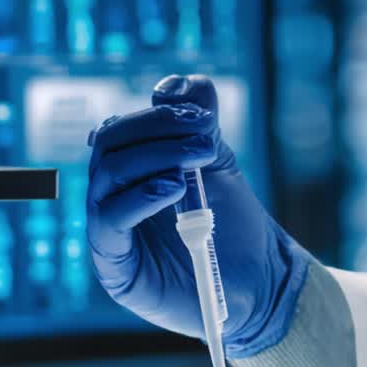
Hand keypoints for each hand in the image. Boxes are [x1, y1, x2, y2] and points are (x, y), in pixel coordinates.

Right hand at [86, 75, 309, 355]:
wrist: (258, 281)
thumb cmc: (233, 223)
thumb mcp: (217, 163)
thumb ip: (201, 121)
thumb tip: (174, 85)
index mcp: (130, 170)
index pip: (123, 127)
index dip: (158, 113)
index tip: (204, 115)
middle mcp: (112, 196)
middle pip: (109, 143)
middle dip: (156, 128)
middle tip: (203, 134)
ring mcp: (109, 230)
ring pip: (107, 175)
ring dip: (155, 155)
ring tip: (198, 158)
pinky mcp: (115, 266)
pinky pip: (109, 222)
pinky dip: (140, 198)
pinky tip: (173, 188)